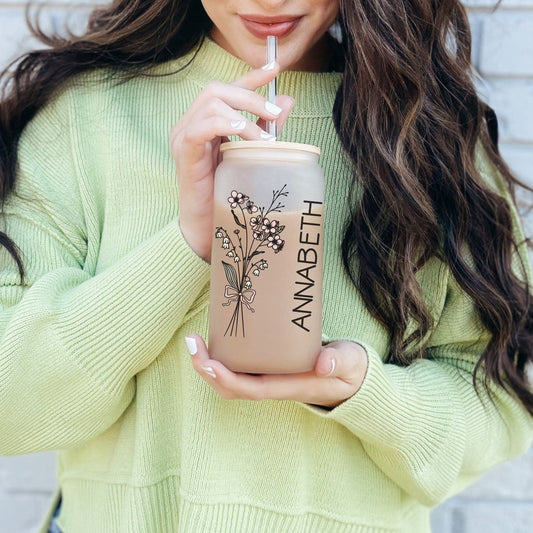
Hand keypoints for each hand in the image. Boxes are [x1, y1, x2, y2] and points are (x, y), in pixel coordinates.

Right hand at [169, 63, 293, 262]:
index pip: (227, 90)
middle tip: (274, 114)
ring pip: (211, 103)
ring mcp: (183, 135)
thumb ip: (265, 128)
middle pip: (218, 89)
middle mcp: (191, 124)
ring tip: (265, 137)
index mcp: (206, 123)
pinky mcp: (183, 150)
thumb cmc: (226, 194)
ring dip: (244, 115)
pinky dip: (227, 125)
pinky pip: (202, 125)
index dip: (250, 76)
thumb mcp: (251, 155)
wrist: (206, 227)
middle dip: (250, 96)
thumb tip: (286, 100)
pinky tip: (244, 136)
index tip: (275, 67)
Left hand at [184, 335, 368, 408]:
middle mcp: (274, 385)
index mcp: (290, 387)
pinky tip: (218, 337)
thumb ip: (339, 361)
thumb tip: (323, 364)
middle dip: (206, 370)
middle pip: (231, 387)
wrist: (353, 380)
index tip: (208, 362)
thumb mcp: (350, 364)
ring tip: (195, 340)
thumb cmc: (350, 371)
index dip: (226, 379)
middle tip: (191, 342)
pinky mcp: (270, 367)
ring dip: (209, 364)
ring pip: (231, 379)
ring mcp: (270, 378)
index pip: (250, 389)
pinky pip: (240, 367)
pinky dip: (223, 357)